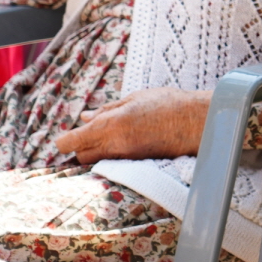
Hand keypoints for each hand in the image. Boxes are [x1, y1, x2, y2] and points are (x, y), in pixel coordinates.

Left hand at [55, 87, 209, 164]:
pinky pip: (115, 162)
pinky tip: (124, 141)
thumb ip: (108, 109)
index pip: (72, 141)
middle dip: (80, 147)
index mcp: (110, 125)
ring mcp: (127, 157)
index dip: (64, 140)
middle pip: (81, 155)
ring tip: (108, 137)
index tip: (65, 136)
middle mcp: (115, 145)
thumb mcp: (134, 98)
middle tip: (88, 134)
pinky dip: (112, 154)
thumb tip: (87, 117)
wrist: (198, 122)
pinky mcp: (138, 163)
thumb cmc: (168, 104)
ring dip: (96, 151)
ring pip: (97, 161)